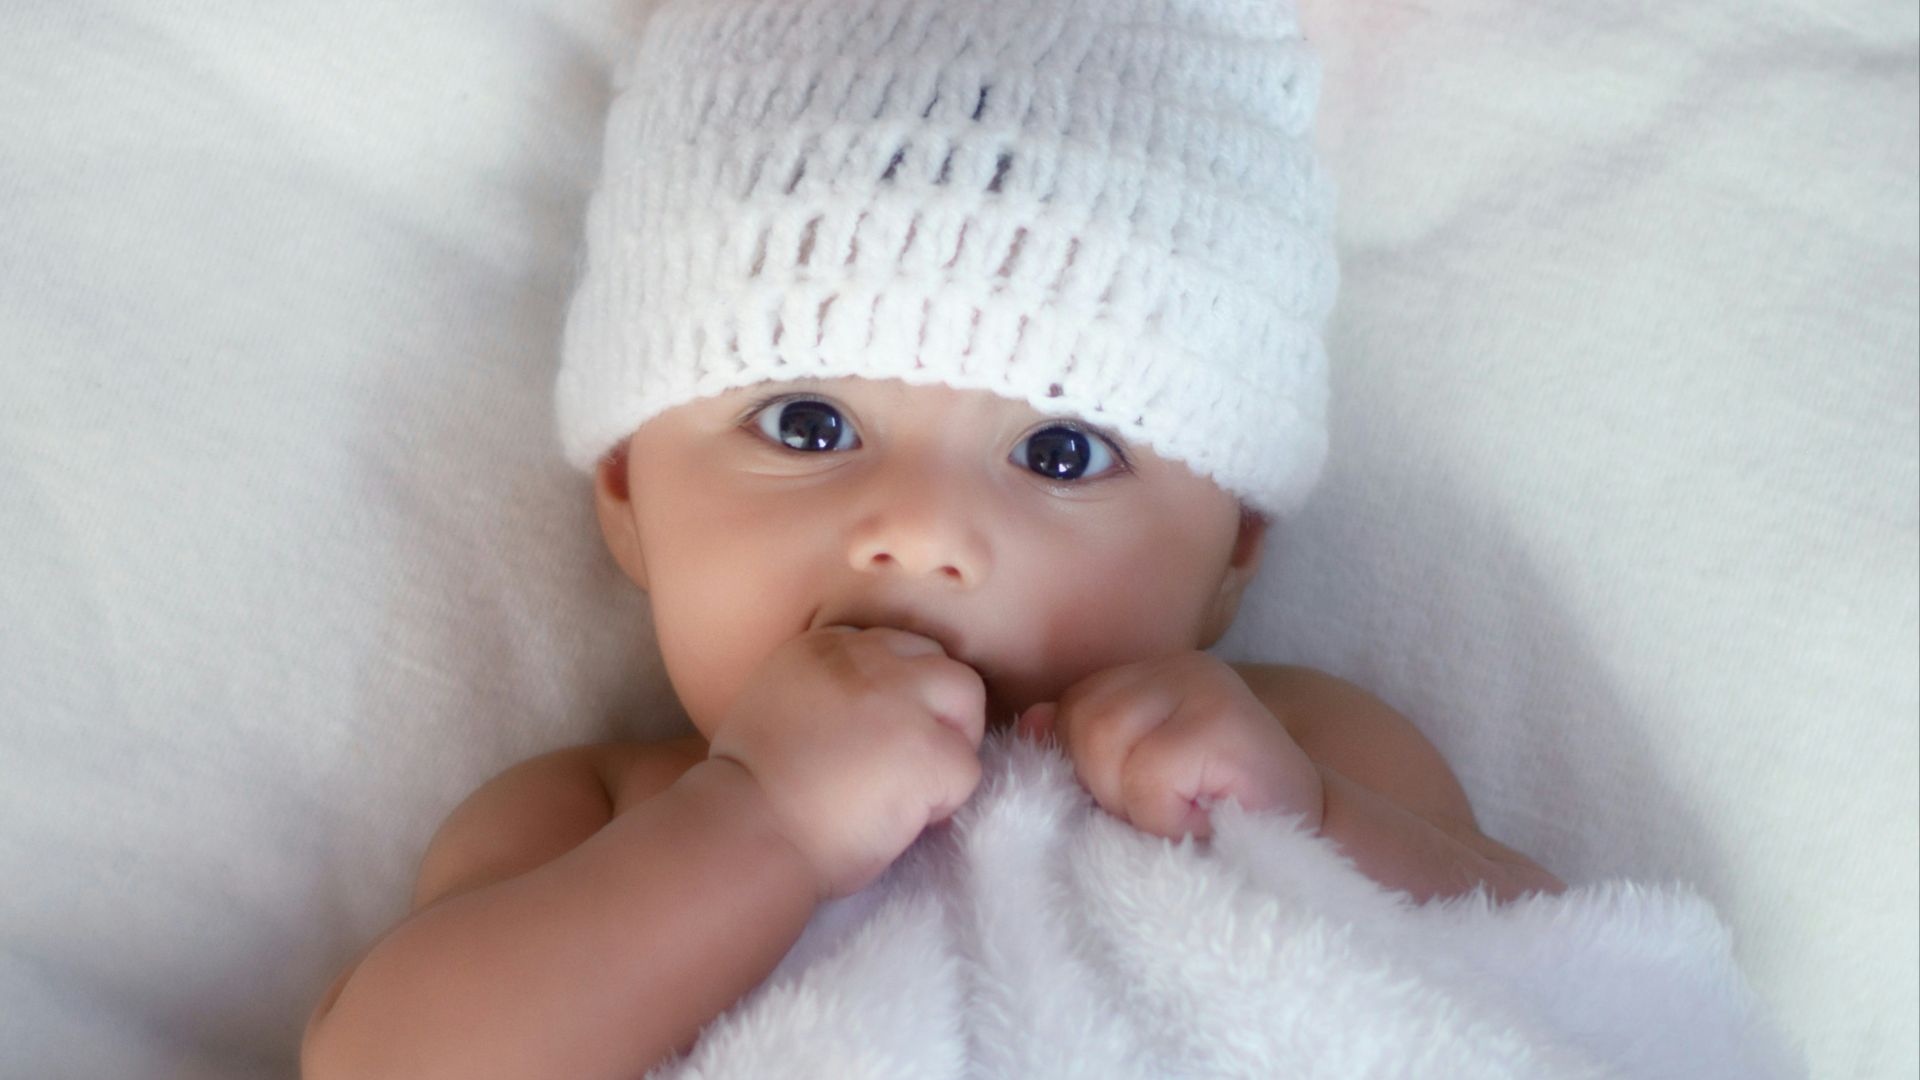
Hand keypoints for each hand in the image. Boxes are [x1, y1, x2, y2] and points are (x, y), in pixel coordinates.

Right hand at [708, 625, 986, 899]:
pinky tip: (907, 820)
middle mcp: (867, 660)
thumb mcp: (775, 703)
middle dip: (939, 712)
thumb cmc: (750, 793)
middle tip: (910, 764)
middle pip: (941, 665)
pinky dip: (947, 800)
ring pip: (968, 700)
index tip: (882, 737)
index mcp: (825, 646)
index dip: (902, 695)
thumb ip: (827, 688)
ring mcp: (902, 702)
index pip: (898, 647)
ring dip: (952, 745)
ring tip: (916, 788)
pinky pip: (968, 768)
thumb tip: (876, 709)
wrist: (746, 835)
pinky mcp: (929, 751)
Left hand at [1016, 652, 1322, 840]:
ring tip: (1186, 815)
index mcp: (1146, 677)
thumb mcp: (1134, 786)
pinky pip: (1148, 774)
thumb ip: (1081, 750)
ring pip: (1103, 744)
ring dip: (1137, 805)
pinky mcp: (1225, 720)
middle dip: (1107, 787)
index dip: (1086, 769)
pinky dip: (1167, 815)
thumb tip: (1027, 724)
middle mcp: (1174, 666)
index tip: (1139, 801)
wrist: (1319, 849)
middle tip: (1168, 812)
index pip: (1066, 710)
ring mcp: (1203, 685)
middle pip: (1079, 723)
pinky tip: (1207, 820)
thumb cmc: (1216, 823)